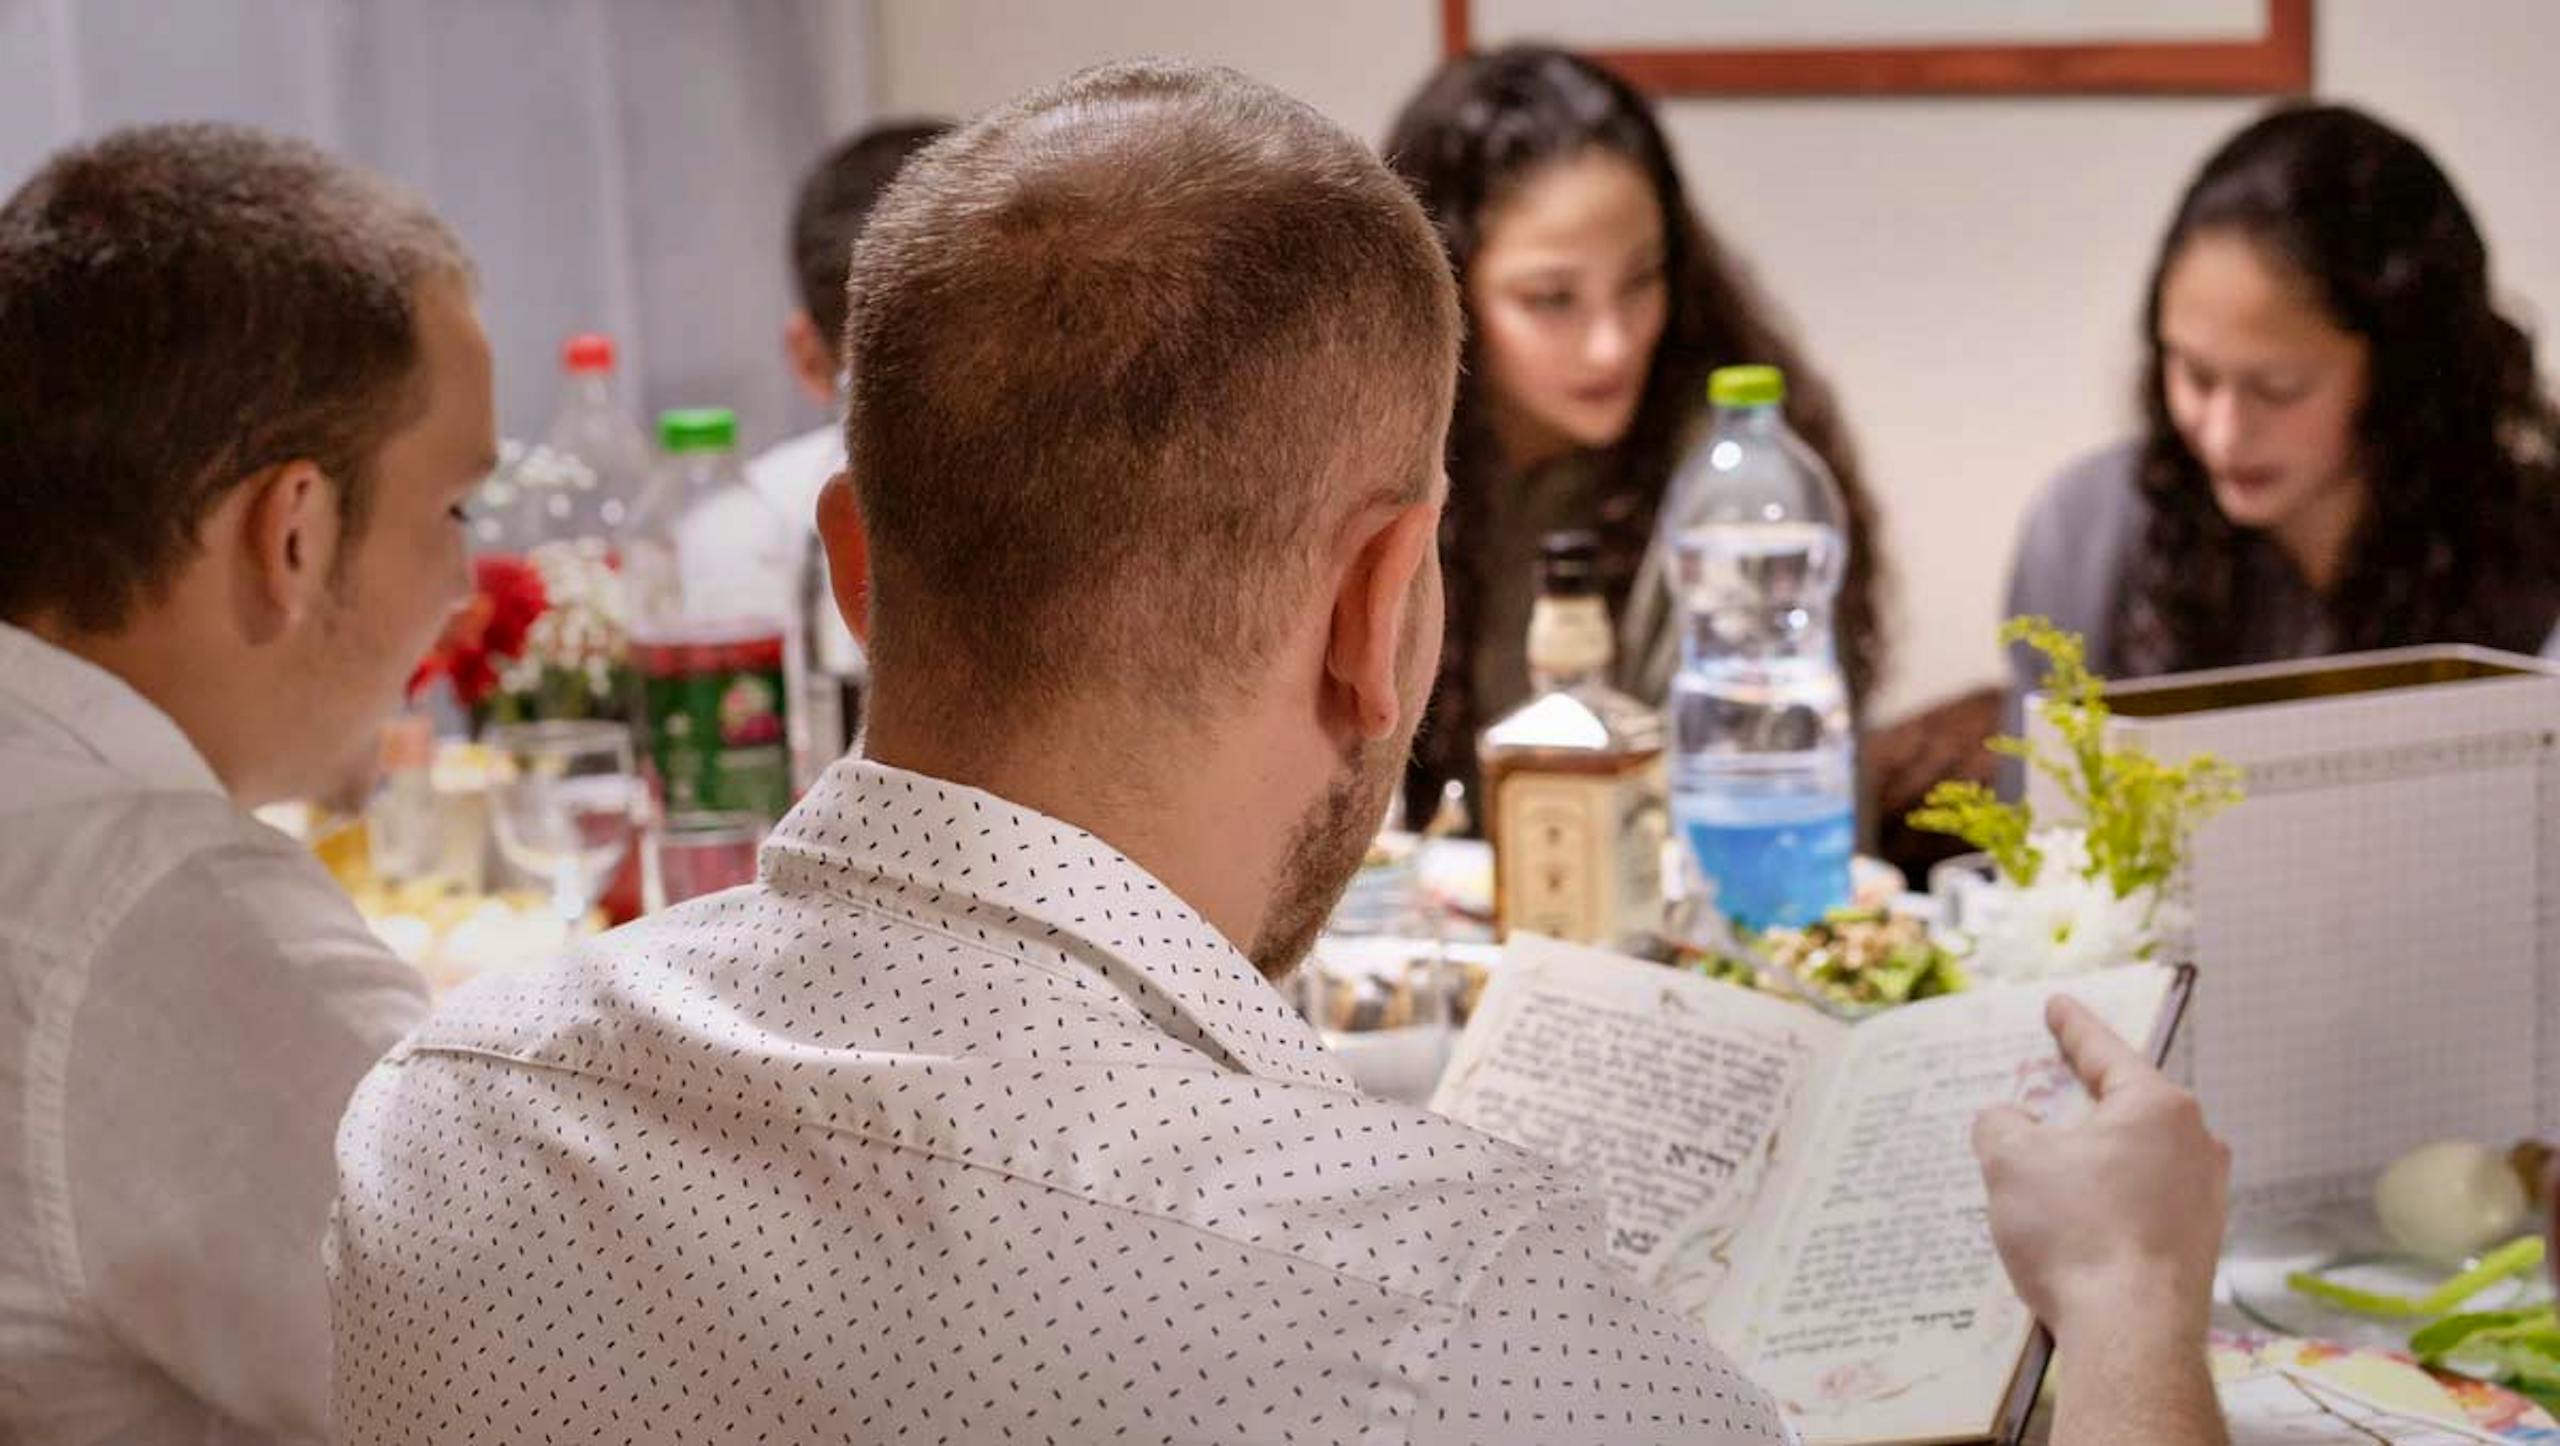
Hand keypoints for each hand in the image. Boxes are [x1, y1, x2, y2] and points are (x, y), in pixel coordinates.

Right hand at [1974, 995, 2228, 1350]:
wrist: (2131, 1336)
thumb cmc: (2077, 1237)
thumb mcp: (2011, 1162)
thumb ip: (2001, 1124)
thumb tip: (2010, 1122)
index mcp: (2157, 1107)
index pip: (2105, 1051)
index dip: (2072, 1026)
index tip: (2058, 1007)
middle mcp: (2195, 1144)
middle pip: (2123, 1107)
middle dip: (2078, 1104)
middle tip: (2041, 1094)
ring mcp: (2204, 1198)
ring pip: (2134, 1159)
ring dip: (2090, 1161)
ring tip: (2046, 1174)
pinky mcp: (2197, 1244)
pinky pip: (2143, 1202)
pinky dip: (2106, 1202)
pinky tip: (2073, 1225)